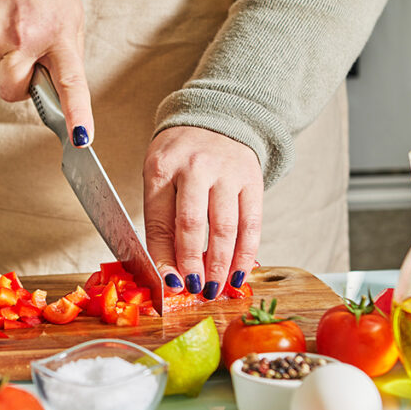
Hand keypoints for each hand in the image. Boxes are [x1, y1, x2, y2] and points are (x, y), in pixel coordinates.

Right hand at [0, 0, 93, 145]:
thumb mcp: (69, 15)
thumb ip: (66, 54)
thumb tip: (61, 91)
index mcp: (57, 33)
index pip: (70, 81)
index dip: (77, 113)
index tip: (81, 138)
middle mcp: (24, 37)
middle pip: (14, 91)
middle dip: (20, 86)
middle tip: (29, 62)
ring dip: (8, 59)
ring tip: (16, 25)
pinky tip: (1, 20)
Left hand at [143, 127, 262, 298]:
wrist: (214, 118)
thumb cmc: (180, 157)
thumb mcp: (158, 178)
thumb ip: (161, 220)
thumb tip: (169, 273)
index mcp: (162, 168)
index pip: (159, 221)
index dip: (164, 258)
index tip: (169, 284)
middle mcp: (195, 167)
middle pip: (192, 224)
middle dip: (193, 264)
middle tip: (194, 290)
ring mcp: (227, 172)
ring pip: (225, 227)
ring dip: (220, 265)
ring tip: (214, 289)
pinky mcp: (252, 179)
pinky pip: (251, 224)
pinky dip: (246, 254)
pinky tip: (238, 274)